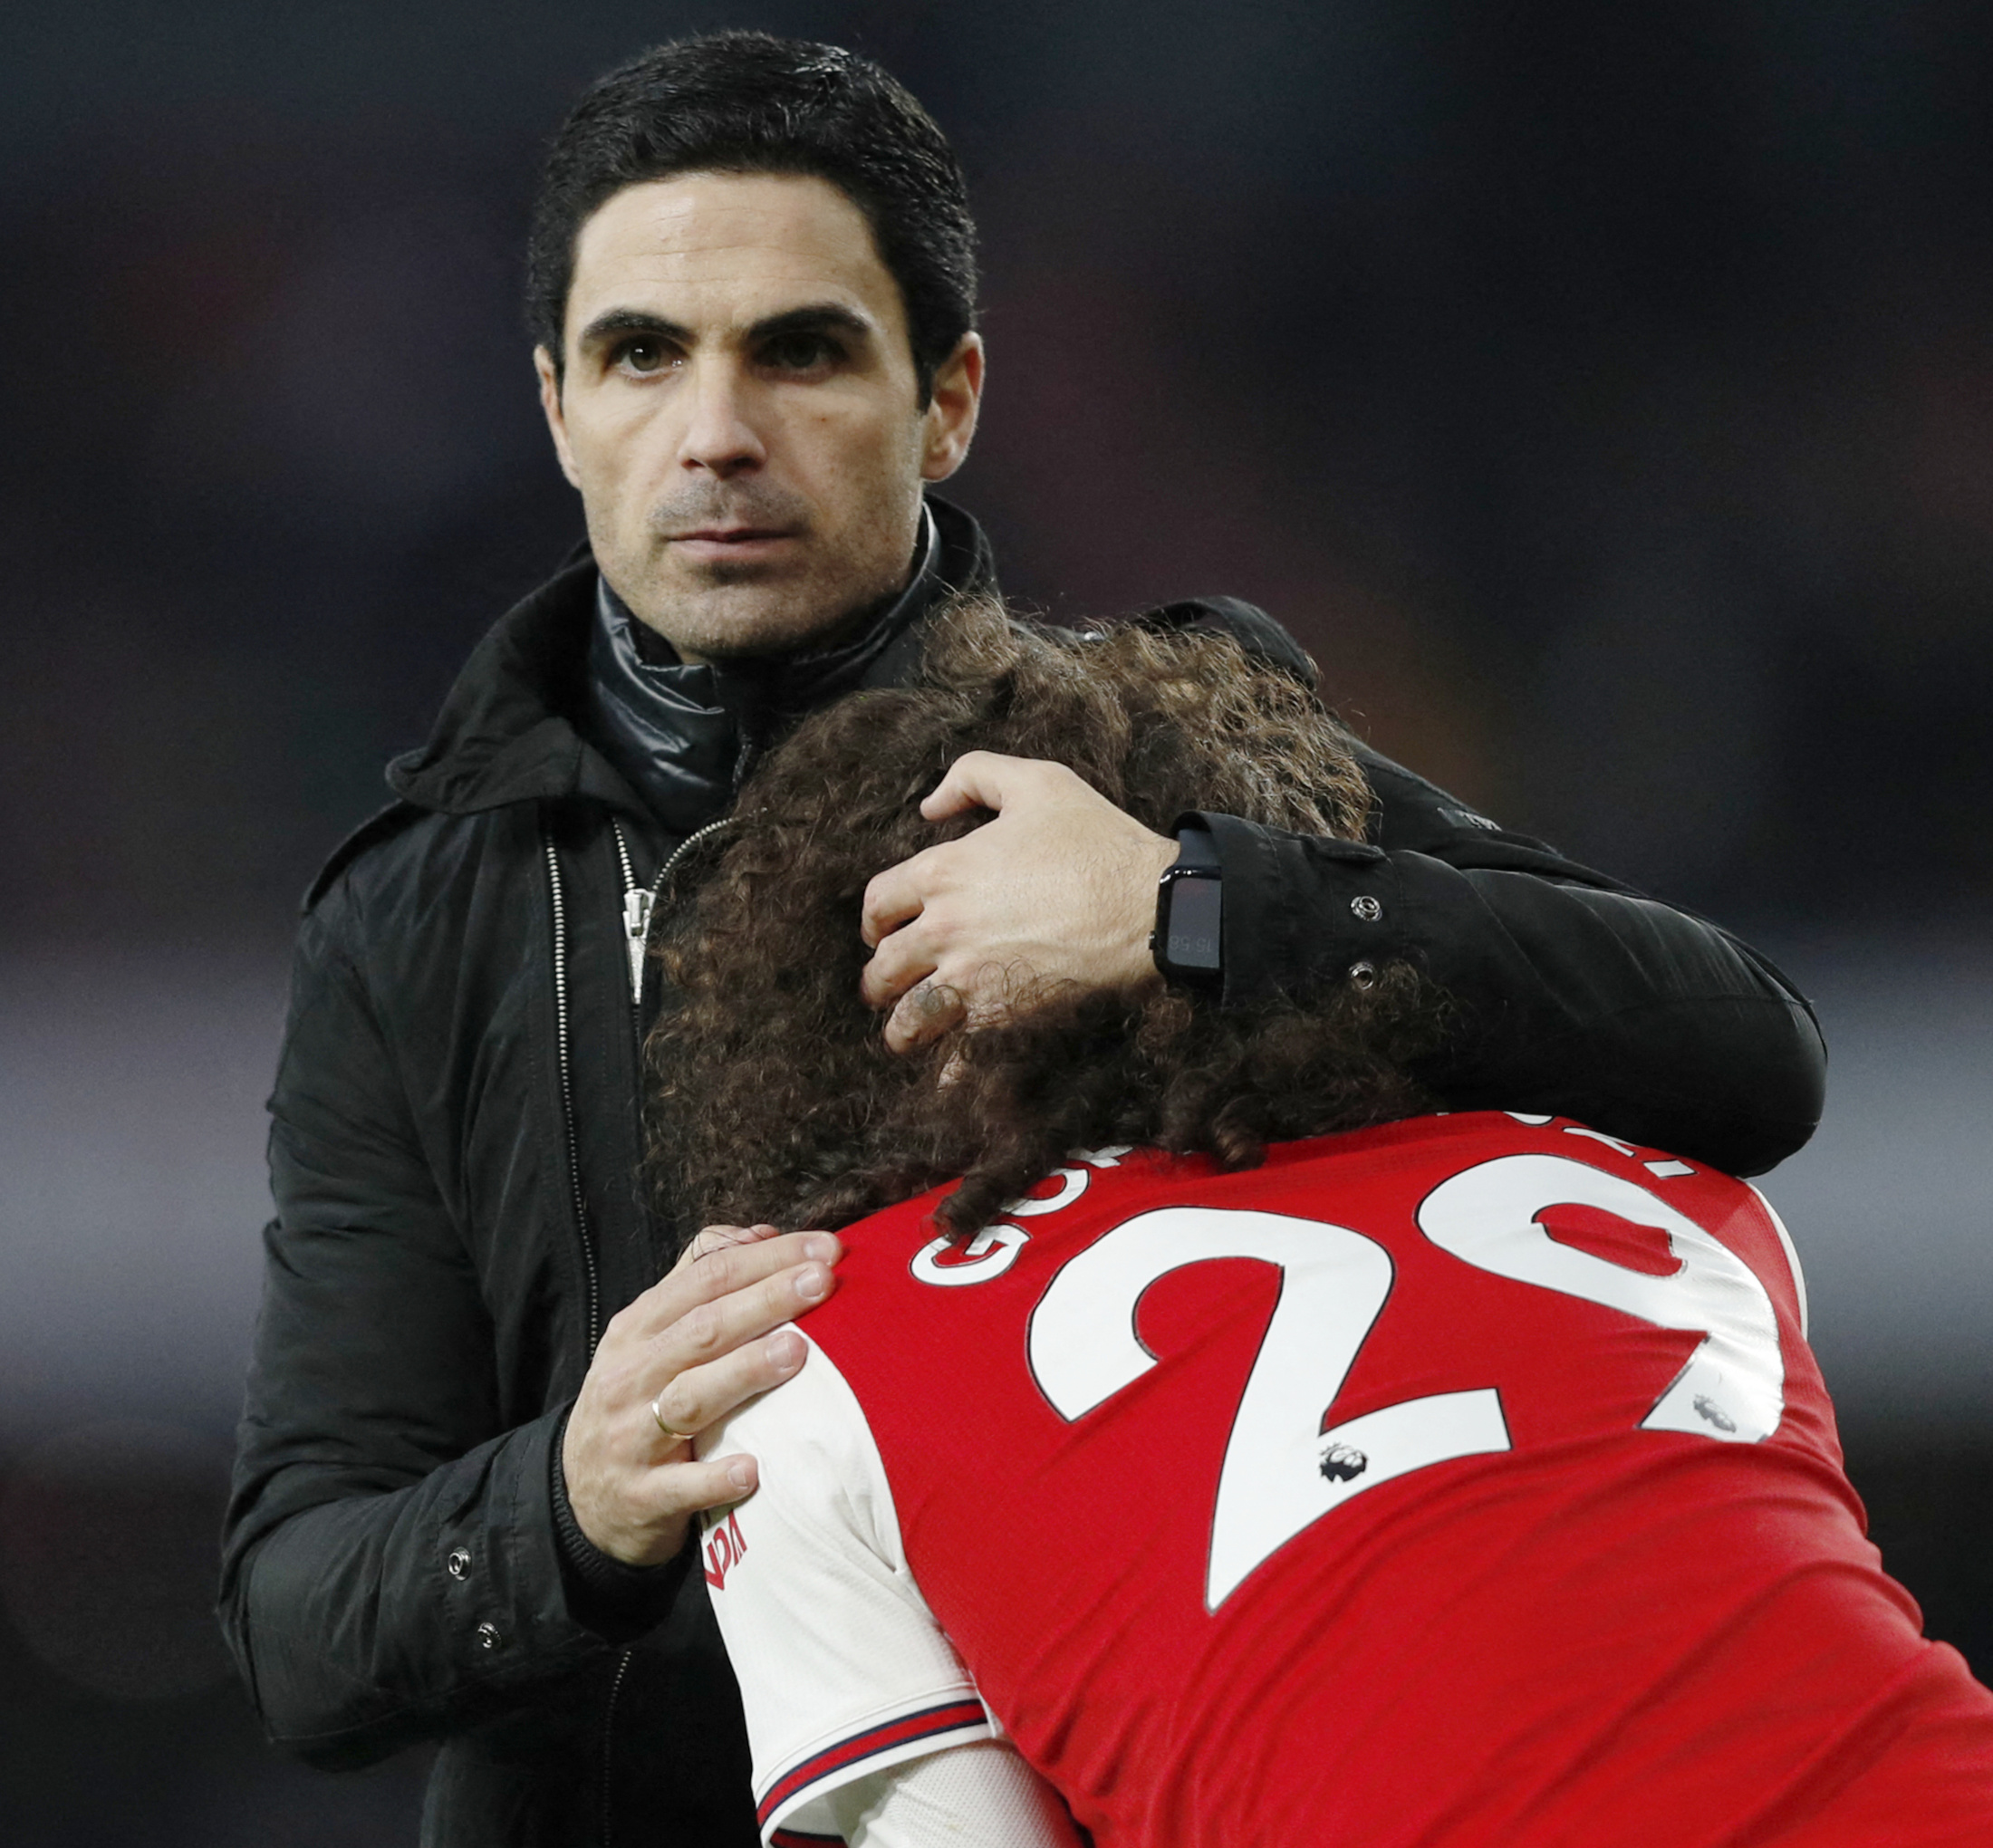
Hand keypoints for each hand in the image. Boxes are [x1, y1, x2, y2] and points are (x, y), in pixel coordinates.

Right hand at [561, 1223, 840, 1565]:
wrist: (584, 1497)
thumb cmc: (635, 1402)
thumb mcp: (650, 1336)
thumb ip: (698, 1279)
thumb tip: (761, 1234)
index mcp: (638, 1329)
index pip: (705, 1279)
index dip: (765, 1260)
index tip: (825, 1249)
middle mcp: (630, 1376)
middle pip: (702, 1329)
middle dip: (765, 1300)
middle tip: (822, 1282)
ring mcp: (631, 1438)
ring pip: (689, 1398)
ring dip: (743, 1372)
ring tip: (796, 1351)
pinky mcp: (641, 1496)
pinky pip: (680, 1487)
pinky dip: (715, 1478)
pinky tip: (753, 1469)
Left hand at [859, 751, 1178, 1052]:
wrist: (1148, 906)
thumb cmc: (1096, 841)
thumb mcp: (1036, 782)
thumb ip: (973, 776)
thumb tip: (929, 807)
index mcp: (943, 873)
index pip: (877, 903)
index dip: (874, 918)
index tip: (881, 929)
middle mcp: (945, 930)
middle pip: (883, 965)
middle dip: (878, 976)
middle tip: (885, 983)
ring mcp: (971, 978)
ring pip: (908, 1015)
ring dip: (899, 1024)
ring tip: (903, 1030)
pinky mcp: (1003, 1015)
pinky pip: (958, 1054)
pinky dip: (947, 1070)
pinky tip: (943, 1078)